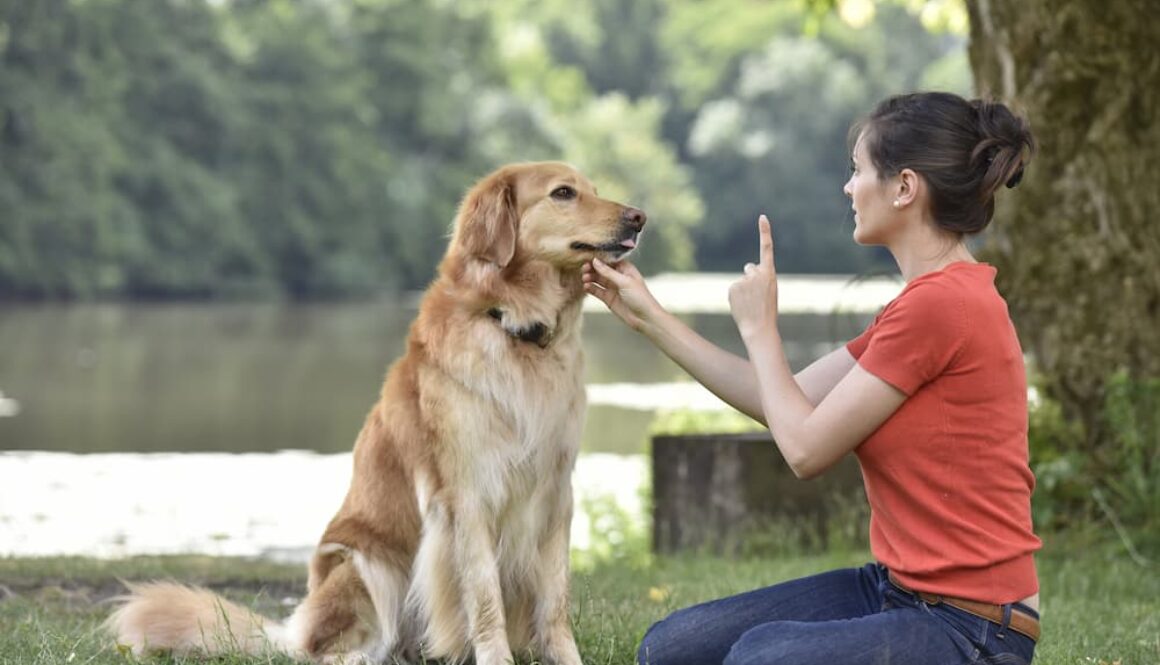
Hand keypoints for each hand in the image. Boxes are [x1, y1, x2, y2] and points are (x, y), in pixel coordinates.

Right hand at [582, 259, 661, 331]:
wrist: (644, 318)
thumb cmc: (640, 297)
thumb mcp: (624, 281)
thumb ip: (608, 272)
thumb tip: (595, 261)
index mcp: (625, 268)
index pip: (609, 260)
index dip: (599, 258)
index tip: (588, 256)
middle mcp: (618, 276)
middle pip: (601, 269)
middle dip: (592, 268)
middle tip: (584, 268)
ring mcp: (613, 287)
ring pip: (597, 279)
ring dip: (590, 277)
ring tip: (584, 278)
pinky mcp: (608, 298)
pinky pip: (597, 290)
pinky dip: (590, 288)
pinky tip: (586, 286)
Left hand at [728, 215, 778, 339]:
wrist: (759, 327)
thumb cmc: (767, 310)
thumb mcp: (769, 290)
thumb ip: (760, 277)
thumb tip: (747, 268)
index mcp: (770, 273)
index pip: (767, 248)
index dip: (764, 232)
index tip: (762, 217)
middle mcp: (757, 273)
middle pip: (749, 268)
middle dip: (751, 278)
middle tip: (756, 295)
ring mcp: (744, 280)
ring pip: (741, 280)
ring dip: (744, 289)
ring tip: (750, 303)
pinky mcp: (732, 287)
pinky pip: (733, 288)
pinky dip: (736, 296)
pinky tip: (742, 305)